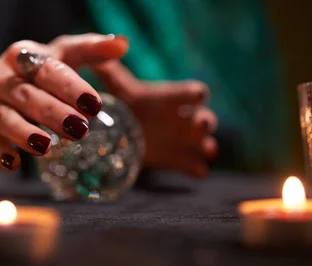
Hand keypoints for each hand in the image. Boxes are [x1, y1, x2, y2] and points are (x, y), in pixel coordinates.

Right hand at [0, 34, 128, 170]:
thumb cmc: (37, 72)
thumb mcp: (63, 56)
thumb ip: (92, 50)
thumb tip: (123, 44)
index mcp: (22, 55)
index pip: (48, 70)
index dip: (72, 87)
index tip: (95, 105)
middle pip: (28, 96)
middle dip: (54, 113)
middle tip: (80, 130)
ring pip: (6, 118)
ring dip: (25, 134)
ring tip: (46, 147)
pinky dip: (0, 152)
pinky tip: (15, 163)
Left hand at [93, 61, 217, 177]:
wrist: (122, 127)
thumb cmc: (124, 100)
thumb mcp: (116, 85)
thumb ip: (110, 69)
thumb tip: (104, 48)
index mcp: (172, 99)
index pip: (193, 93)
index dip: (195, 94)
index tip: (196, 96)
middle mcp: (183, 119)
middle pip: (207, 119)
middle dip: (206, 122)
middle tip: (200, 124)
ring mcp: (182, 141)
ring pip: (205, 142)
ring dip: (207, 145)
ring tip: (207, 149)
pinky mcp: (177, 160)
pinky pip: (195, 167)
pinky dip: (197, 168)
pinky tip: (197, 171)